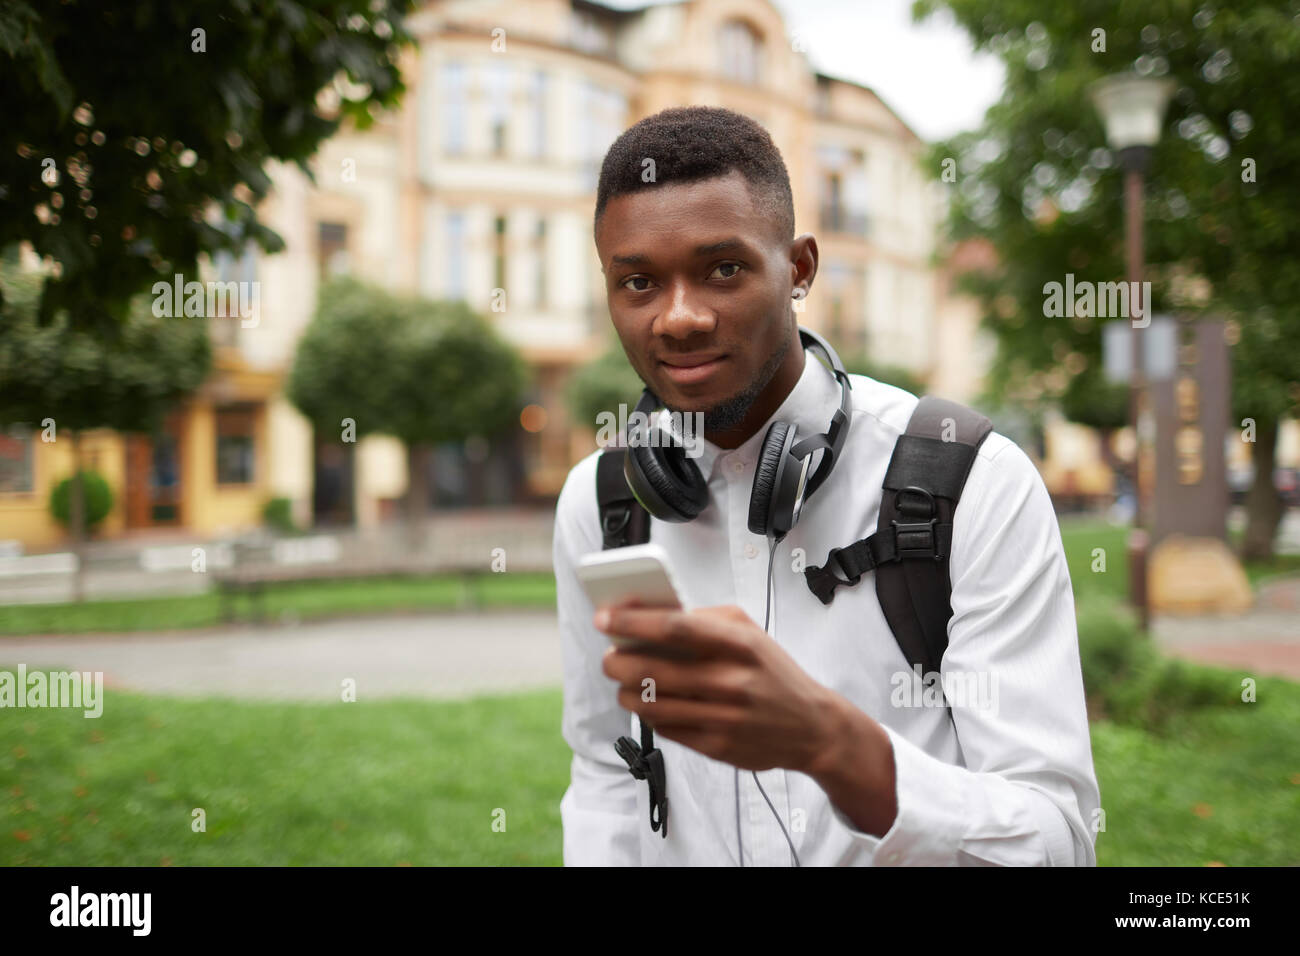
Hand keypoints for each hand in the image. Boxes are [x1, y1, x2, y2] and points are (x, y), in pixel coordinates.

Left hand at [595, 601, 841, 773]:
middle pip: (653, 669)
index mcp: (739, 644)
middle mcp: (731, 681)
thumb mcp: (750, 633)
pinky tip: (647, 702)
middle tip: (609, 655)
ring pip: (651, 703)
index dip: (633, 621)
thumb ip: (706, 618)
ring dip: (625, 691)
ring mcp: (723, 717)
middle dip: (617, 661)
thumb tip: (652, 613)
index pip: (675, 627)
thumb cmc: (773, 672)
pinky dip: (647, 714)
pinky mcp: (717, 747)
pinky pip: (665, 729)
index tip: (605, 617)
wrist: (812, 726)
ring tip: (622, 681)